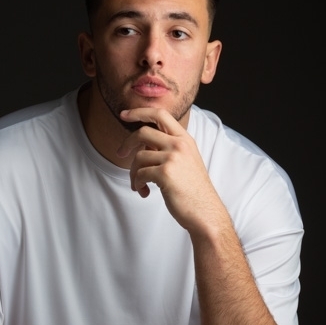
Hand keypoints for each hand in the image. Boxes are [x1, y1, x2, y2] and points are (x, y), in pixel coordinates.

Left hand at [117, 107, 221, 232]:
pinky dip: (137, 184)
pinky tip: (144, 192)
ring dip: (133, 173)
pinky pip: (139, 173)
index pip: (160, 114)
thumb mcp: (186, 161)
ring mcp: (173, 158)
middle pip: (143, 132)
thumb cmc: (193, 191)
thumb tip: (143, 145)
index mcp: (185, 139)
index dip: (139, 112)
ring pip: (138, 157)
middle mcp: (179, 145)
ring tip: (139, 185)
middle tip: (120, 154)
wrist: (205, 212)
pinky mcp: (165, 173)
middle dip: (127, 143)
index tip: (125, 114)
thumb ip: (168, 148)